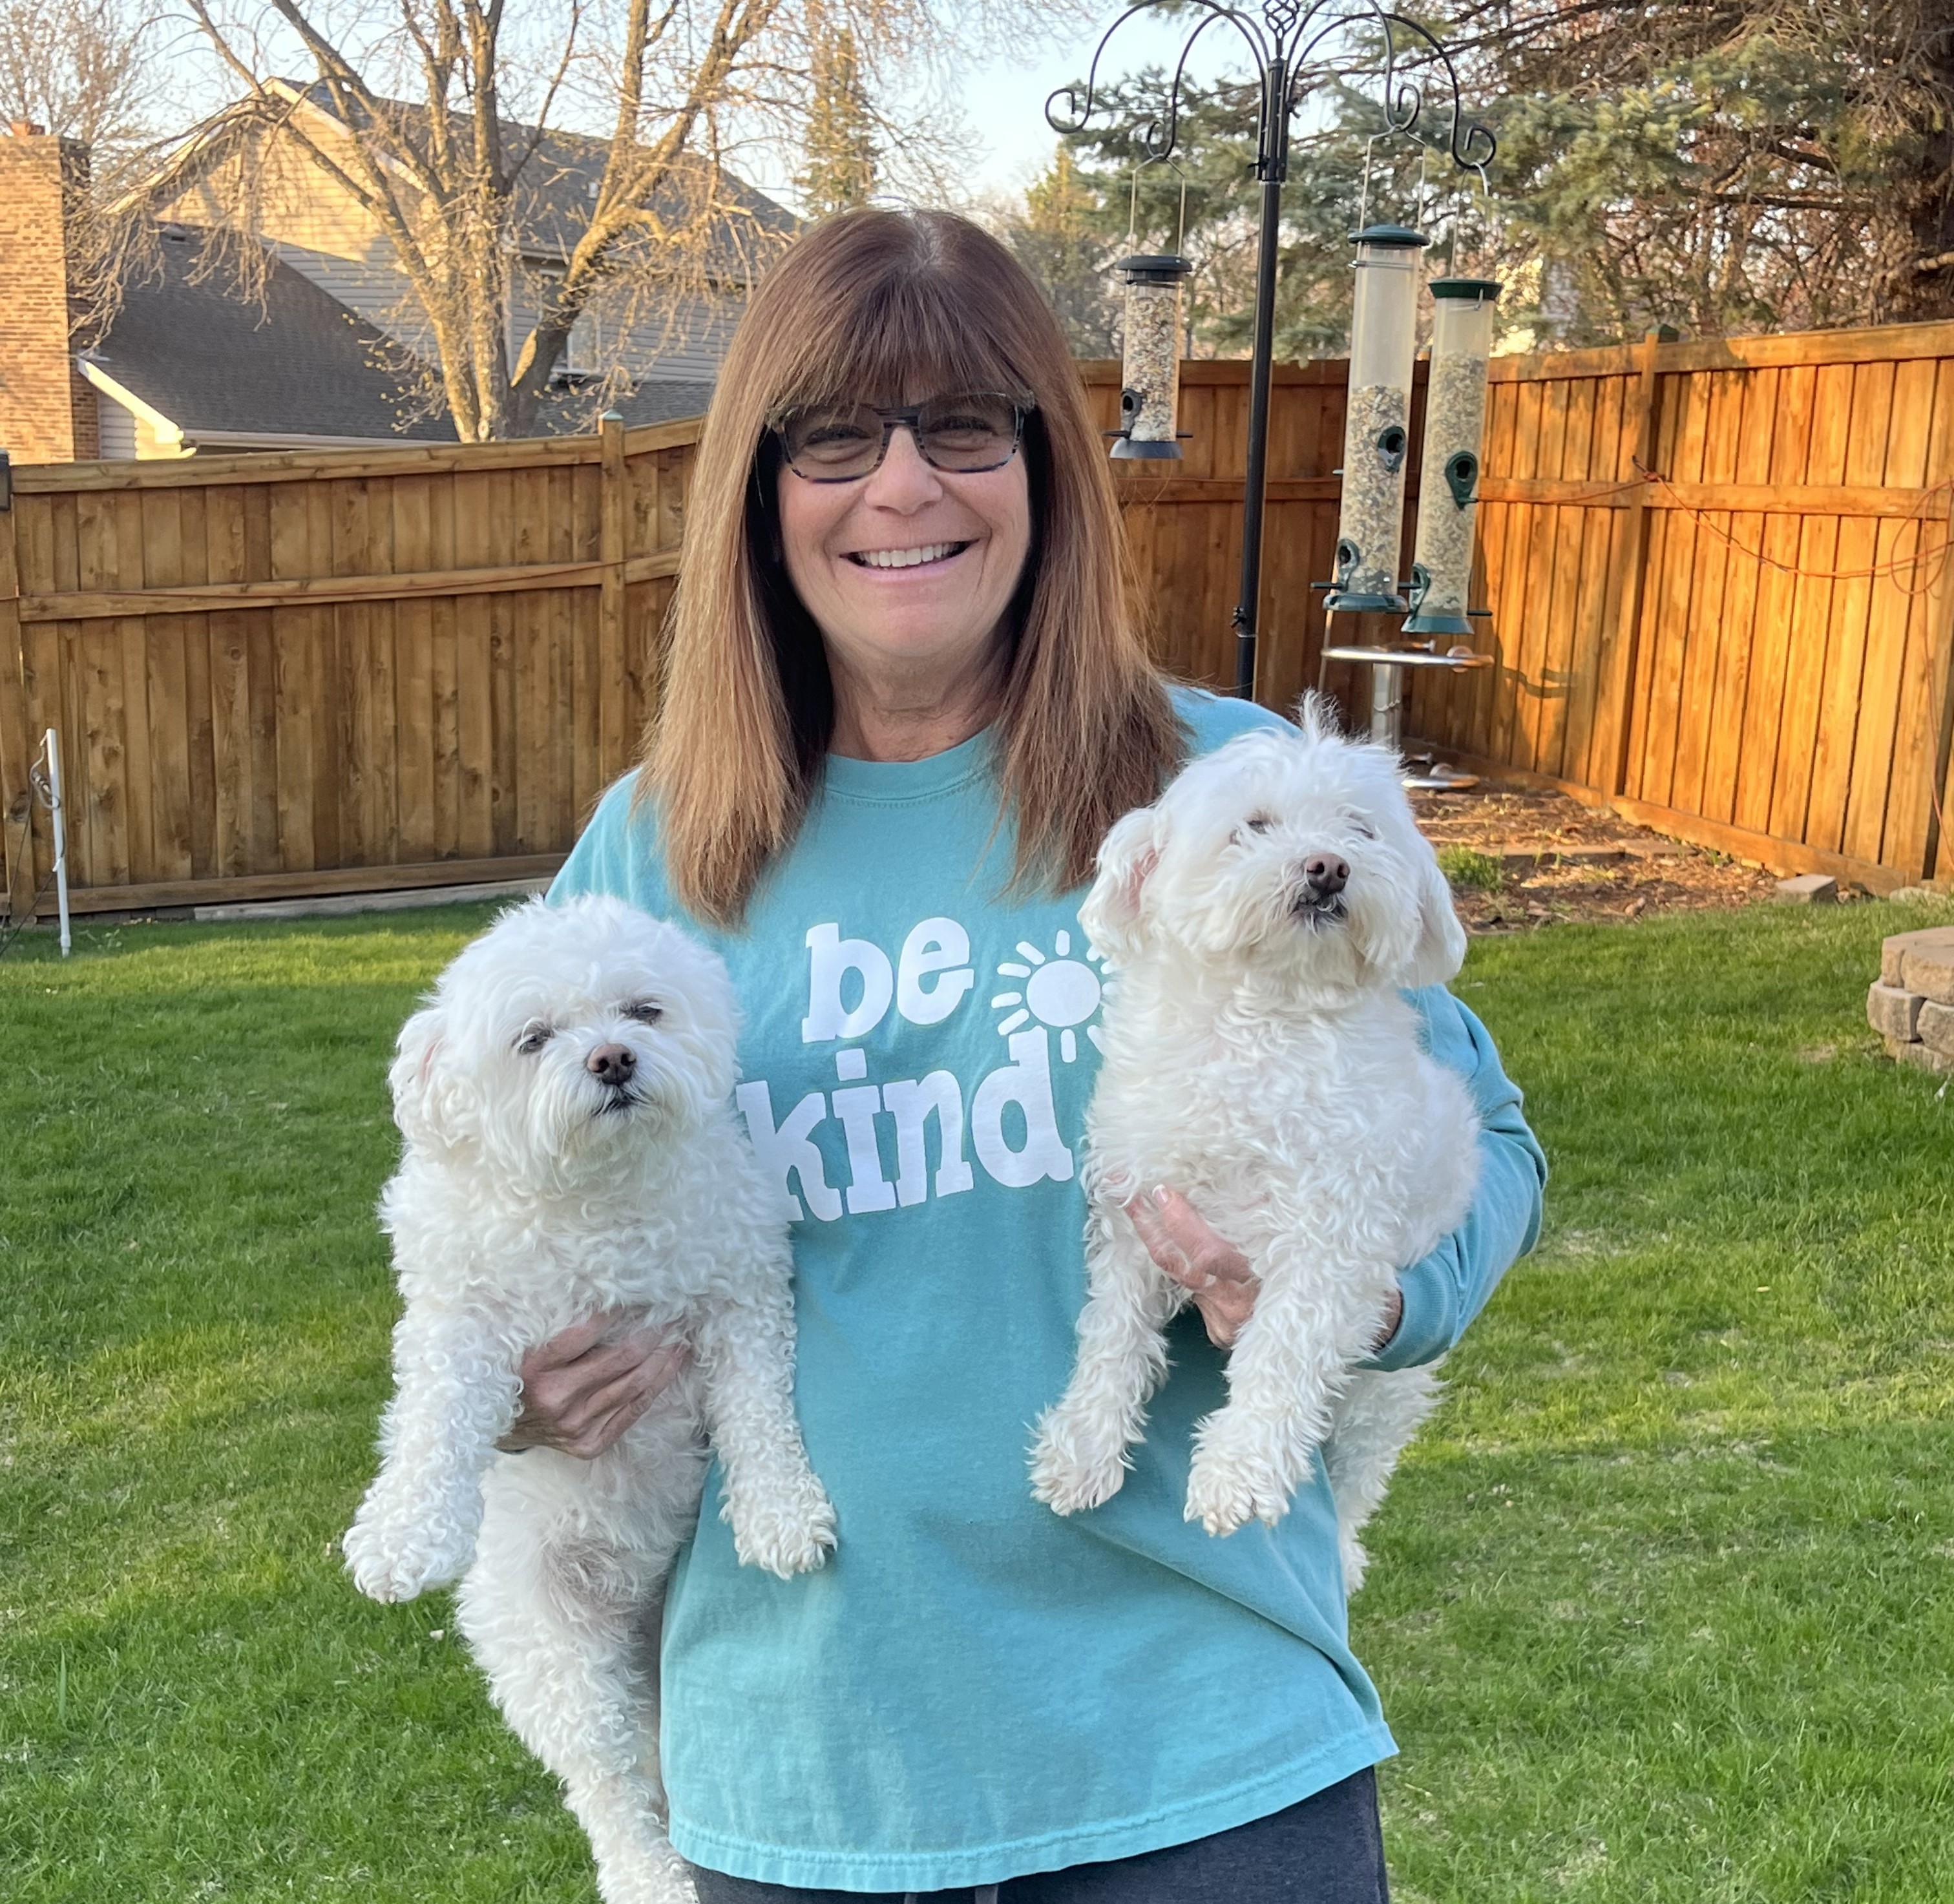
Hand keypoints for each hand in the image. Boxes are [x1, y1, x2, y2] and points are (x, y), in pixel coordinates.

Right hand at [498, 1310, 689, 1459]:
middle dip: (653, 1333)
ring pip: (635, 1385)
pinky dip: (658, 1385)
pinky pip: (634, 1411)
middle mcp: (556, 1400)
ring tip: (681, 1335)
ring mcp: (575, 1426)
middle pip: (621, 1360)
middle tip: (673, 1312)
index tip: (638, 1293)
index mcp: (536, 1369)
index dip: (617, 1311)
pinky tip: (673, 1364)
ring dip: (664, 1357)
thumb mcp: (527, 1345)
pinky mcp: (589, 1444)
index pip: (585, 1332)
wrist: (503, 1427)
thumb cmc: (519, 1375)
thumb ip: (559, 1324)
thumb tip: (609, 1293)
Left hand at [1124, 1187, 1403, 1353]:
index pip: (1210, 1255)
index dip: (1181, 1223)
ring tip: (1129, 1199)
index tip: (1160, 1190)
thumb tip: (1235, 1169)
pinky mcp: (1222, 1333)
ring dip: (1154, 1238)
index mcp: (1263, 1280)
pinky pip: (1191, 1294)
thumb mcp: (1303, 1236)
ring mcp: (1228, 1325)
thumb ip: (1263, 1215)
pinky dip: (1175, 1261)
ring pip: (1181, 1279)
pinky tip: (1153, 1229)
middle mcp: (1242, 1307)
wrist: (1355, 1323)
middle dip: (1152, 1228)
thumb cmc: (1329, 1262)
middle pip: (1186, 1267)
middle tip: (1125, 1190)